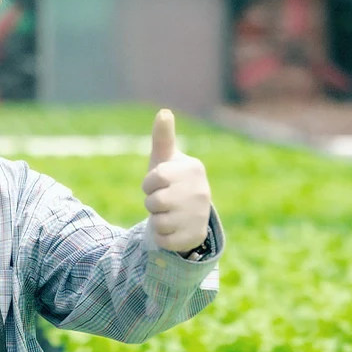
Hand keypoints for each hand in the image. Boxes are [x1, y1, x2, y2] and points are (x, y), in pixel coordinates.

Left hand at [142, 109, 211, 253]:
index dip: (149, 183)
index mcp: (193, 168)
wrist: (190, 214)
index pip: (154, 178)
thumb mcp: (165, 159)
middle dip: (152, 203)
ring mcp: (200, 215)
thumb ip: (163, 136)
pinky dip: (160, 236)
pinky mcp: (195, 237)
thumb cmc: (172, 181)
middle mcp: (201, 191)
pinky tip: (172, 229)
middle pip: (154, 202)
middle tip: (163, 201)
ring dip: (156, 220)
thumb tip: (163, 111)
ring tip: (169, 214)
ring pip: (157, 222)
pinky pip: (162, 240)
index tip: (158, 183)